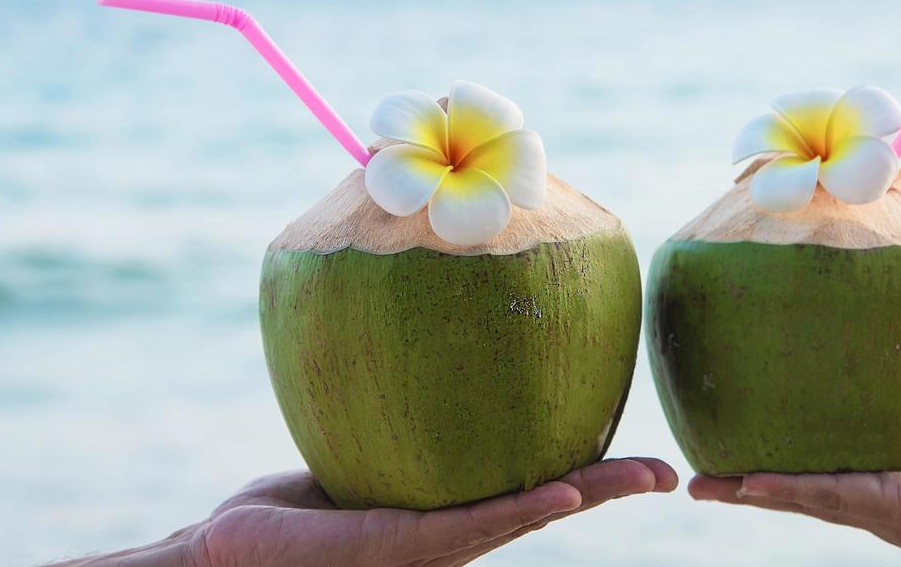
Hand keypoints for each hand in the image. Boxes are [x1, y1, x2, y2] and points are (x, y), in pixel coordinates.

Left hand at [57, 456, 676, 566]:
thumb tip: (412, 353)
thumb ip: (391, 420)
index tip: (629, 448)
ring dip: (588, 494)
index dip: (584, 470)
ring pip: (526, 515)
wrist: (232, 556)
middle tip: (668, 470)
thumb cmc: (286, 508)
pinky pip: (474, 524)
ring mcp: (432, 547)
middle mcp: (450, 535)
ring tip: (641, 475)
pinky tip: (563, 487)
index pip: (528, 486)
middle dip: (608, 488)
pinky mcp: (404, 548)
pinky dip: (523, 505)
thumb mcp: (353, 451)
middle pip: (546, 503)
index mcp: (446, 514)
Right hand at [689, 359, 900, 565]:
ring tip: (700, 482)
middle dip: (753, 481)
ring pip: (799, 494)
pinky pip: (822, 495)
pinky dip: (780, 489)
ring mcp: (879, 507)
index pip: (837, 470)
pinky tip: (742, 485)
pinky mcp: (889, 506)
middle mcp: (881, 501)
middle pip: (802, 488)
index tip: (759, 441)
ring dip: (748, 489)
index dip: (796, 460)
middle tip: (705, 472)